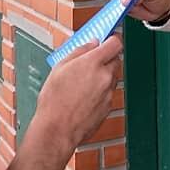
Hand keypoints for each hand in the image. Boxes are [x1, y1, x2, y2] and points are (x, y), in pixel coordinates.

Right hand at [0, 37, 122, 169]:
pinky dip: (100, 91)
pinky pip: (108, 92)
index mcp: (93, 63)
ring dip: (103, 75)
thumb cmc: (54, 101)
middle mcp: (105, 76)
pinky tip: (84, 96)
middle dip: (105, 58)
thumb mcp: (59, 68)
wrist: (57, 130)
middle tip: (90, 62)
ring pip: (112, 76)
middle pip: (116, 59)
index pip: (115, 43)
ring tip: (82, 82)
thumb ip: (79, 51)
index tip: (106, 39)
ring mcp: (109, 92)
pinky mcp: (108, 106)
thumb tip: (91, 44)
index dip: (111, 39)